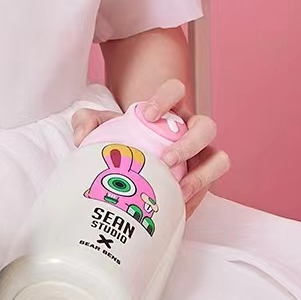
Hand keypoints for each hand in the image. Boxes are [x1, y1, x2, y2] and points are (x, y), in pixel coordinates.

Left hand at [70, 76, 228, 219]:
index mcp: (170, 109)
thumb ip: (87, 122)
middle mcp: (191, 129)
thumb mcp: (102, 126)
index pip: (176, 90)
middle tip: (166, 160)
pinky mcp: (201, 181)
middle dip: (190, 143)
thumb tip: (81, 137)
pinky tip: (177, 209)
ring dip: (203, 174)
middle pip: (206, 127)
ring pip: (219, 159)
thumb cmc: (122, 139)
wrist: (132, 165)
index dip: (166, 98)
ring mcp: (200, 156)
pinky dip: (195, 200)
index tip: (148, 114)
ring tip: (180, 190)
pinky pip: (208, 190)